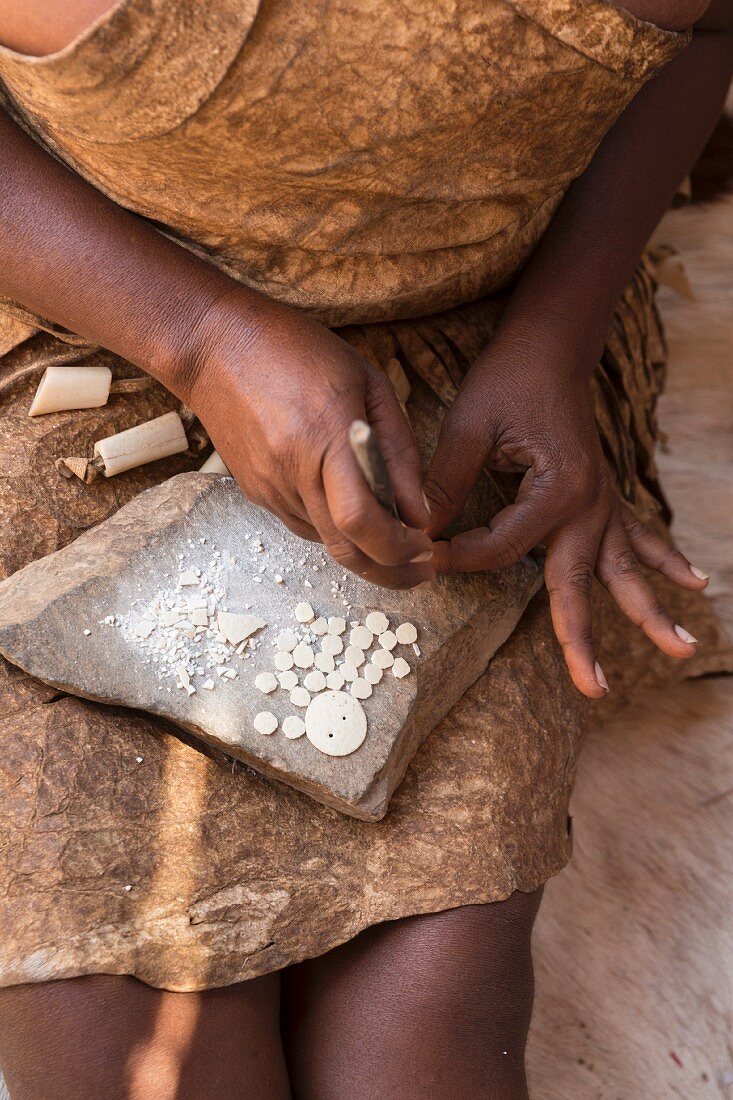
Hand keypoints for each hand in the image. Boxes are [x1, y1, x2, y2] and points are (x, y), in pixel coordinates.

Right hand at [176, 292, 434, 587]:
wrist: (215, 347)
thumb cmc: (297, 351)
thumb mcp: (369, 384)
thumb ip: (399, 451)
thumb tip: (420, 512)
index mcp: (326, 437)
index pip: (363, 521)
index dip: (400, 548)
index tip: (426, 549)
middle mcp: (293, 471)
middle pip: (345, 549)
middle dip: (391, 571)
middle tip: (421, 570)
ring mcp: (270, 487)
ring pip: (326, 543)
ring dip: (365, 551)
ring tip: (396, 538)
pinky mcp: (256, 493)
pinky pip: (304, 526)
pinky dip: (335, 531)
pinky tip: (352, 513)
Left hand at [423, 325, 708, 696]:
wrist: (548, 346)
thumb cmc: (508, 380)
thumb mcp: (468, 427)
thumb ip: (446, 483)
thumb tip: (420, 532)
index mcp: (555, 488)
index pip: (504, 548)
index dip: (461, 557)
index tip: (425, 555)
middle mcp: (589, 502)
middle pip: (580, 582)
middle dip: (584, 637)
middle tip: (595, 688)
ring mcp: (602, 501)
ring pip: (623, 568)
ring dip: (649, 610)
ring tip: (681, 648)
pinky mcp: (602, 496)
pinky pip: (637, 536)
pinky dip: (662, 559)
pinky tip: (692, 582)